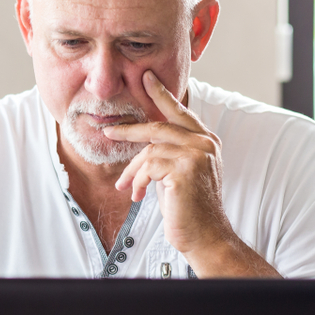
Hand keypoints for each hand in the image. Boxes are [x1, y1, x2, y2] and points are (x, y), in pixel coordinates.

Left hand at [102, 70, 229, 257]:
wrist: (205, 237)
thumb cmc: (188, 207)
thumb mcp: (178, 172)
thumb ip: (168, 152)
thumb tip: (142, 141)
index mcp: (206, 140)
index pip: (180, 111)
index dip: (161, 94)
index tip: (146, 77)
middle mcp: (204, 143)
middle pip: (158, 126)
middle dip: (129, 130)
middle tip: (109, 131)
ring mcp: (197, 155)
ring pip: (149, 150)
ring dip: (133, 171)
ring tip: (126, 186)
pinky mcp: (185, 170)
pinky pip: (148, 167)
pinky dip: (138, 181)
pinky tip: (137, 195)